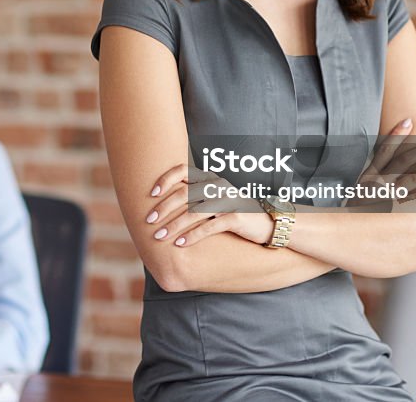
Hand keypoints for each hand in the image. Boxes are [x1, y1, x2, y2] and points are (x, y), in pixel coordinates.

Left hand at [144, 164, 272, 247]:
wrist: (266, 224)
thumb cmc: (233, 213)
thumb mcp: (213, 200)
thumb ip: (194, 198)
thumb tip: (162, 206)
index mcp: (209, 178)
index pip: (182, 170)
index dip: (165, 179)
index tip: (151, 194)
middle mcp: (217, 185)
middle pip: (183, 193)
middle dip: (163, 208)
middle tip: (149, 221)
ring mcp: (227, 200)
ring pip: (193, 212)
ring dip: (173, 226)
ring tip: (159, 237)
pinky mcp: (235, 217)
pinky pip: (208, 227)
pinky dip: (191, 236)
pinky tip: (179, 244)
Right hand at [347, 118, 415, 205]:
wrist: (345, 230)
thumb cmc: (352, 213)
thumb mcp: (357, 192)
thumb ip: (370, 181)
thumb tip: (384, 170)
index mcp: (368, 176)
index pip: (384, 149)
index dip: (397, 134)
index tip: (409, 121)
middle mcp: (377, 182)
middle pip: (403, 161)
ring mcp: (387, 195)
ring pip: (413, 177)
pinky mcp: (395, 209)